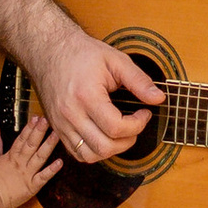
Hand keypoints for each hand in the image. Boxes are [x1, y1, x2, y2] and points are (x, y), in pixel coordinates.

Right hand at [0, 115, 61, 207]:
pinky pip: (43, 177)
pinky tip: (60, 162)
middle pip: (31, 144)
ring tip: (56, 135)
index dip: (29, 128)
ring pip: (39, 157)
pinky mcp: (31, 186)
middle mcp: (20, 163)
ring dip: (48, 145)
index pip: (21, 139)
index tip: (36, 118)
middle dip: (39, 131)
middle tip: (46, 120)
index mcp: (11, 157)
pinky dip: (52, 170)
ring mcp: (27, 174)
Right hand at [31, 29, 166, 164]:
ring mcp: (61, 124)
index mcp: (86, 96)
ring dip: (111, 150)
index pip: (116, 128)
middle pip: (104, 147)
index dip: (137, 124)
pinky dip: (94, 151)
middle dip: (128, 140)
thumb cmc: (80, 53)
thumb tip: (158, 98)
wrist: (49, 51)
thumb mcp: (115, 60)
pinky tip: (104, 136)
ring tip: (121, 133)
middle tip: (135, 124)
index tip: (144, 113)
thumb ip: (138, 80)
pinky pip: (76, 153)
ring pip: (89, 156)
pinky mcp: (57, 128)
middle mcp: (71, 114)